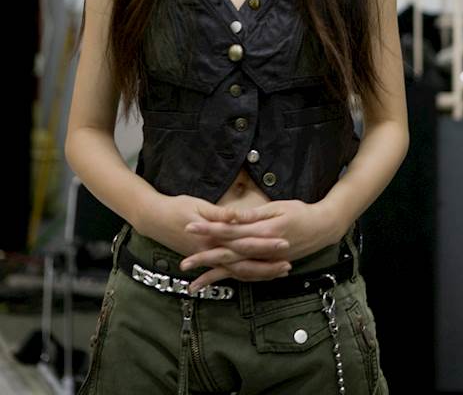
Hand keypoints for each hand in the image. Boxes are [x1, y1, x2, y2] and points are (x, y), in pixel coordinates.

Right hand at [134, 192, 290, 271]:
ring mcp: (210, 258)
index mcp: (215, 237)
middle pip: (246, 262)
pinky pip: (228, 272)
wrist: (154, 220)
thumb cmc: (177, 208)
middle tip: (289, 264)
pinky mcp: (207, 259)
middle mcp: (213, 252)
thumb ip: (219, 214)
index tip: (285, 242)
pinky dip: (244, 275)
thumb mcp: (198, 206)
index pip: (245, 243)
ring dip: (260, 273)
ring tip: (279, 272)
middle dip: (268, 264)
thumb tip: (236, 216)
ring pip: (239, 271)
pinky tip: (258, 275)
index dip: (266, 244)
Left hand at [181, 199, 333, 291]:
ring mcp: (266, 261)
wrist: (323, 228)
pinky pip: (247, 276)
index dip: (209, 229)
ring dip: (215, 277)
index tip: (190, 227)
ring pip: (236, 270)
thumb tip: (230, 215)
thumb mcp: (277, 207)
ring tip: (193, 284)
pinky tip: (218, 284)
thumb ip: (252, 215)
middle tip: (184, 263)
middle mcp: (262, 251)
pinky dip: (231, 281)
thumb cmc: (300, 212)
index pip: (230, 231)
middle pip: (229, 255)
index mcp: (263, 232)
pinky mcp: (268, 265)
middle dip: (205, 259)